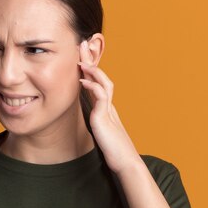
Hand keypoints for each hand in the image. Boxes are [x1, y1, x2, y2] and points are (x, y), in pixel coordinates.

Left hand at [78, 40, 141, 173]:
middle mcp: (109, 107)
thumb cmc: (114, 152)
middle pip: (101, 78)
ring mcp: (109, 111)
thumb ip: (96, 125)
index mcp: (106, 110)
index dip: (89, 70)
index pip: (97, 85)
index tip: (81, 57)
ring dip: (92, 70)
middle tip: (83, 44)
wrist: (126, 163)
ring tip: (81, 58)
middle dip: (91, 61)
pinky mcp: (106, 118)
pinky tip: (82, 81)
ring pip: (102, 84)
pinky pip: (100, 98)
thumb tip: (89, 121)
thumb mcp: (101, 134)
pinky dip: (92, 87)